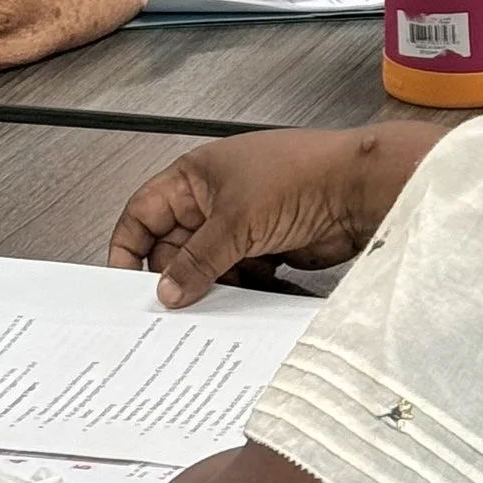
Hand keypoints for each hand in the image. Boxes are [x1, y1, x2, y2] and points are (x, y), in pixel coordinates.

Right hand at [109, 127, 434, 304]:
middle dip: (177, 275)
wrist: (359, 189)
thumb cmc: (300, 175)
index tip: (122, 285)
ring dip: (213, 286)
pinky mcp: (268, 246)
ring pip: (208, 267)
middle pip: (175, 247)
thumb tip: (165, 291)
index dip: (129, 247)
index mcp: (196, 177)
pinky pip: (239, 277)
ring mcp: (243, 224)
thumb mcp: (235, 221)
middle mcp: (215, 199)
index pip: (144, 213)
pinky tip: (252, 295)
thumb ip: (195, 261)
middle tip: (174, 307)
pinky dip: (242, 291)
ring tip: (218, 302)